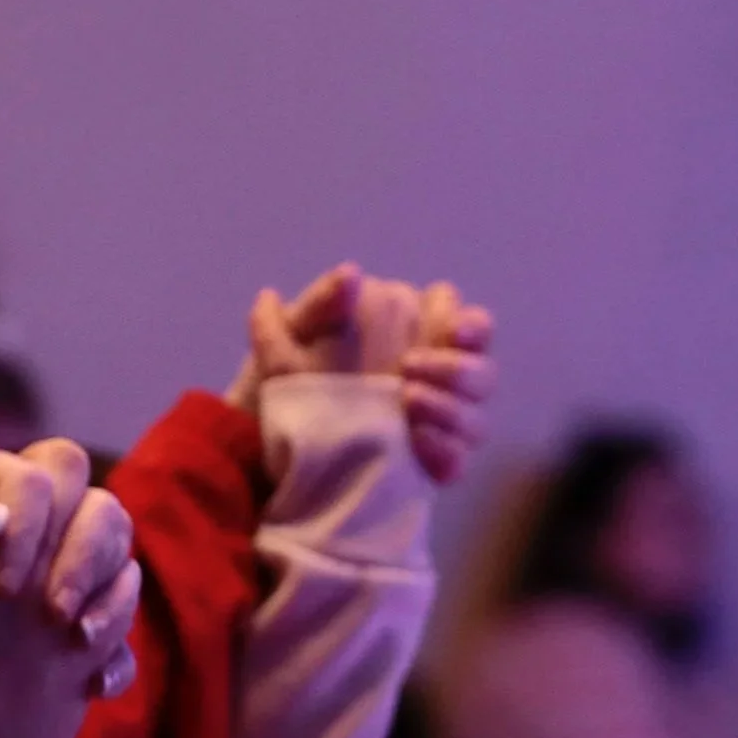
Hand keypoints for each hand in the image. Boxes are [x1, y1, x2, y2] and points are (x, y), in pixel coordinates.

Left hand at [228, 264, 496, 484]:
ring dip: (452, 408)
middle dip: (458, 368)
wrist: (257, 441)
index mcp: (409, 334)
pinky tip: (417, 444)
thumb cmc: (280, 376)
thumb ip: (321, 303)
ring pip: (476, 416)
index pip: (459, 321)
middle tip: (410, 369)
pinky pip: (457, 461)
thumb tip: (351, 273)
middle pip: (480, 370)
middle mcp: (433, 377)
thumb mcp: (290, 337)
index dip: (466, 323)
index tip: (451, 330)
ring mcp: (434, 422)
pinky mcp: (426, 463)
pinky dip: (446, 452)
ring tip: (407, 403)